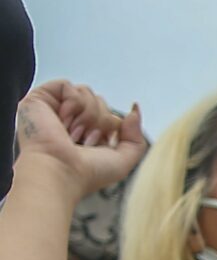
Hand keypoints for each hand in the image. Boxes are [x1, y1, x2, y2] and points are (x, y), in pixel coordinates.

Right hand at [13, 81, 147, 197]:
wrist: (60, 172)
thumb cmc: (85, 172)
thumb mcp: (123, 160)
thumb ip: (136, 136)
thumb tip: (135, 110)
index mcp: (86, 134)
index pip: (108, 114)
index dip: (110, 126)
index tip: (97, 144)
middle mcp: (69, 121)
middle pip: (99, 100)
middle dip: (99, 120)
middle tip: (84, 139)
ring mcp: (53, 110)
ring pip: (86, 92)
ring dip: (87, 115)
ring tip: (72, 132)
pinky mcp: (38, 100)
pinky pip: (68, 86)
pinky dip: (72, 103)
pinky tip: (63, 120)